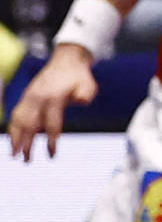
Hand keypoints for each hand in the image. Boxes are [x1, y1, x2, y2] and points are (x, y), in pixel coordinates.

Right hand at [8, 46, 96, 160]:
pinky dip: (12, 128)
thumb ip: (85, 94)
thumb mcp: (88, 84)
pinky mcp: (26, 97)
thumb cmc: (79, 77)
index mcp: (54, 97)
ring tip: (14, 155)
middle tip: (26, 161)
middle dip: (26, 143)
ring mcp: (29, 97)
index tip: (51, 155)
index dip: (51, 140)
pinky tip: (13, 141)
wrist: (66, 61)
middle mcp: (38, 98)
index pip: (52, 123)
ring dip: (15, 138)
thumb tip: (81, 100)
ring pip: (18, 120)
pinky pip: (16, 114)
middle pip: (30, 124)